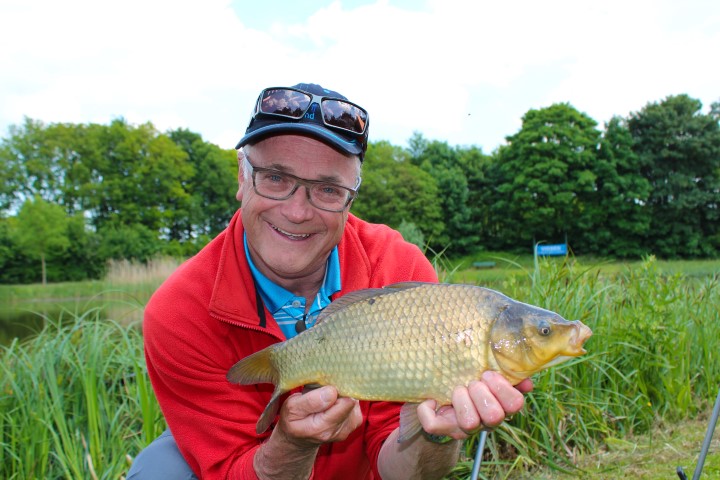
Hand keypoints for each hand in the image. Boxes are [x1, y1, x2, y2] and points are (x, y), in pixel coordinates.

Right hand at [276, 385, 361, 445]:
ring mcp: (347, 429)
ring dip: (343, 396)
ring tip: (327, 398)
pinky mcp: (353, 424)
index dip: (337, 389)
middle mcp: (336, 432)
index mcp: (320, 428)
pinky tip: (334, 403)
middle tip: (325, 389)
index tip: (325, 385)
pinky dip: (346, 401)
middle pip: (351, 401)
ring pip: (354, 402)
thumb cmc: (293, 418)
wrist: (300, 438)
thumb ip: (310, 401)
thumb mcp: (291, 407)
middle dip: (340, 391)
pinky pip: (355, 406)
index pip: (344, 403)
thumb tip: (332, 392)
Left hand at [416, 372, 532, 439]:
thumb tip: (526, 382)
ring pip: (469, 423)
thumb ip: (509, 374)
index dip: (502, 387)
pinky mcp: (443, 429)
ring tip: (457, 390)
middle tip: (472, 383)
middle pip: (494, 416)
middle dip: (481, 392)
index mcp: (502, 405)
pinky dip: (428, 410)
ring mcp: (465, 428)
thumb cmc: (471, 378)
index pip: (515, 404)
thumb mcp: (489, 373)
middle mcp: (487, 421)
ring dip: (461, 400)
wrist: (444, 395)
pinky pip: (433, 425)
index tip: (487, 374)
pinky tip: (432, 400)